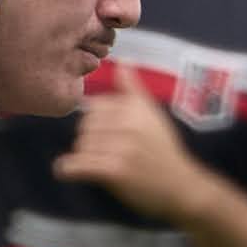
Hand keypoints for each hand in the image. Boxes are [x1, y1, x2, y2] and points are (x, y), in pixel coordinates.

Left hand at [49, 73, 214, 223]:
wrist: (180, 186)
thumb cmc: (163, 150)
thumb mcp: (152, 114)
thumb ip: (133, 89)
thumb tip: (123, 60)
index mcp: (135, 107)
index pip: (94, 107)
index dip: (95, 121)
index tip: (104, 134)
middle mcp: (129, 123)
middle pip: (85, 127)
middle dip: (88, 140)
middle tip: (101, 153)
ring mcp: (122, 147)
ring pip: (81, 146)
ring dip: (82, 157)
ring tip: (96, 165)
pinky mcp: (115, 170)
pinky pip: (79, 165)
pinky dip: (68, 169)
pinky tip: (66, 171)